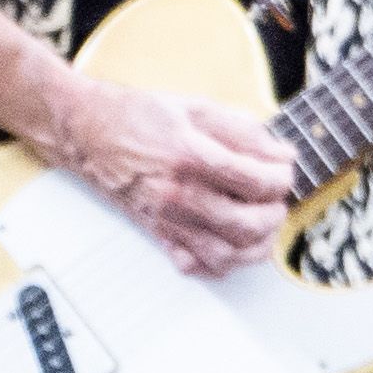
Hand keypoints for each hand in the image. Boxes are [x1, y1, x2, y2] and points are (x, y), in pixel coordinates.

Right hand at [42, 66, 291, 277]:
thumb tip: (281, 152)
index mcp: (190, 156)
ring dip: (256, 244)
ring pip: (225, 255)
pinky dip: (222, 264)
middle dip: (275, 212)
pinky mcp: (157, 232)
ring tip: (263, 222)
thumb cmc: (137, 115)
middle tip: (277, 196)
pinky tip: (232, 244)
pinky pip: (195, 265)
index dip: (282, 176)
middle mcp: (177, 194)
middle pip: (247, 224)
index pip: (255, 181)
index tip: (284, 167)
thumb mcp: (195, 106)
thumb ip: (243, 130)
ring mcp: (166, 219)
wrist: (87, 130)